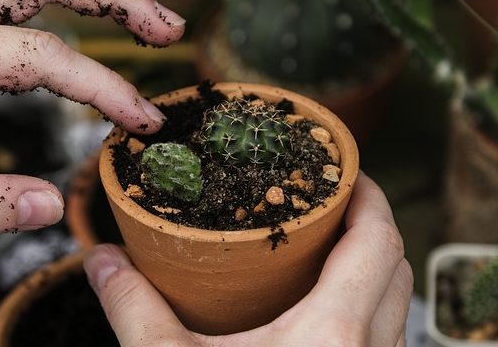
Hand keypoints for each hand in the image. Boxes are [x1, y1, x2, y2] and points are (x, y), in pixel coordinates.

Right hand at [84, 173, 412, 346]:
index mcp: (333, 334)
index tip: (343, 167)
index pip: (378, 239)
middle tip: (326, 201)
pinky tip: (320, 313)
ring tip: (322, 249)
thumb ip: (133, 309)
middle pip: (396, 265)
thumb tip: (101, 260)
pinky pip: (385, 339)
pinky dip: (366, 311)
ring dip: (371, 269)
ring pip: (396, 306)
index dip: (368, 193)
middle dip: (369, 224)